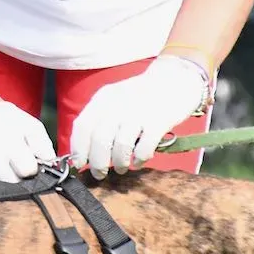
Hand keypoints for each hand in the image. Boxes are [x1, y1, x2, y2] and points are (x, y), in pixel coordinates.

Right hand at [0, 101, 57, 185]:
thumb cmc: (7, 121)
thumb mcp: (31, 126)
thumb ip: (43, 147)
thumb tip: (50, 166)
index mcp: (9, 143)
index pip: (27, 172)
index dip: (32, 169)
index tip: (30, 163)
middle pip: (12, 185)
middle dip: (19, 178)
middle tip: (18, 166)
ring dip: (4, 181)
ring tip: (4, 163)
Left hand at [69, 55, 210, 179]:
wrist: (175, 79)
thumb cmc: (140, 96)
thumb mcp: (114, 99)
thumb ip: (99, 120)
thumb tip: (84, 152)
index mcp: (103, 99)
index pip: (82, 126)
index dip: (78, 149)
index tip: (79, 164)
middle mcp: (118, 104)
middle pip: (99, 140)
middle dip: (97, 163)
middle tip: (100, 174)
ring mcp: (138, 112)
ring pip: (120, 147)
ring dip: (118, 163)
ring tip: (120, 168)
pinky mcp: (158, 122)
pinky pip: (144, 149)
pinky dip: (139, 160)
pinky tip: (138, 162)